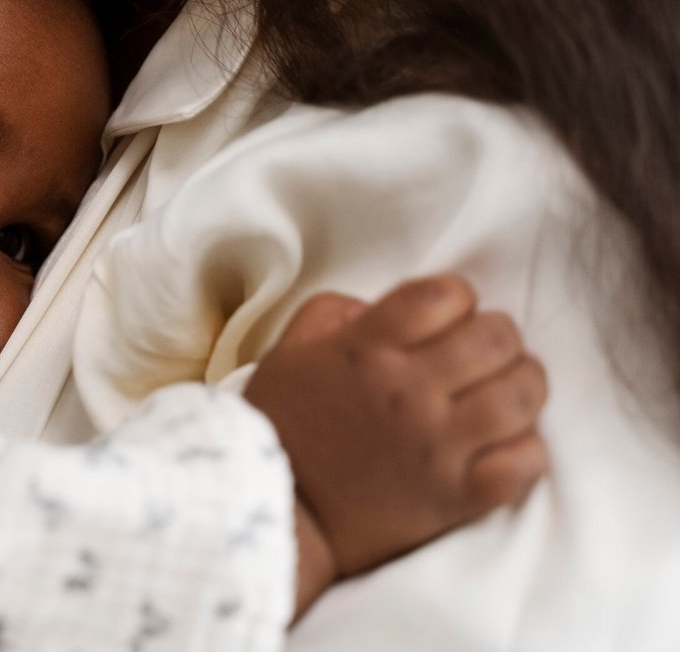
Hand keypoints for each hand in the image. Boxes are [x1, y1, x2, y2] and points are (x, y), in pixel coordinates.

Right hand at [245, 277, 547, 590]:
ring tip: (503, 390)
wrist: (281, 513)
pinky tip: (505, 441)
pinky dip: (526, 447)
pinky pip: (525, 462)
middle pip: (496, 337)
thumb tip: (385, 306)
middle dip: (495, 335)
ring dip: (521, 383)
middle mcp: (408, 393)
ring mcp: (438, 448)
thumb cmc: (281, 427)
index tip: (449, 313)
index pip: (443, 295)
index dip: (457, 296)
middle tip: (480, 351)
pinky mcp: (458, 498)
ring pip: (522, 395)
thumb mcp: (289, 351)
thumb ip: (335, 312)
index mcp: (365, 350)